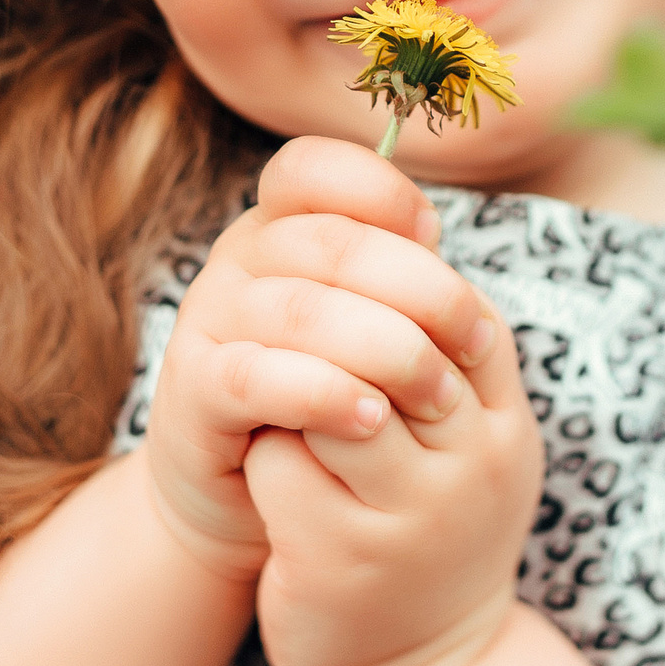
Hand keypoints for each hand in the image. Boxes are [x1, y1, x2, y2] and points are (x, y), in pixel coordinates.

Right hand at [142, 136, 508, 590]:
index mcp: (281, 224)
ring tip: (438, 394)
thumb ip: (396, 277)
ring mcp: (208, 319)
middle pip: (330, 243)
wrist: (251, 497)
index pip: (315, 168)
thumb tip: (434, 239)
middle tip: (473, 343)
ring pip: (299, 310)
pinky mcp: (191, 390)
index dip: (382, 191)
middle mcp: (238, 258)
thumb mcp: (368, 326)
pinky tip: (371, 420)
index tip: (436, 236)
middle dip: (419, 289)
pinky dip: (320, 394)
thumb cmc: (330, 399)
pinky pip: (252, 377)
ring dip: (384, 349)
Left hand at [239, 156, 546, 665]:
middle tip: (286, 321)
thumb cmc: (422, 516)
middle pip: (395, 341)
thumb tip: (399, 208)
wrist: (420, 661)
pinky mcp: (348, 561)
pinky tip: (271, 476)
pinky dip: (264, 459)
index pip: (458, 306)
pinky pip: (282, 467)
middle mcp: (475, 462)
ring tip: (282, 402)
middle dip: (327, 320)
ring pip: (330, 397)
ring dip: (291, 389)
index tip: (334, 269)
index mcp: (501, 418)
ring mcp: (416, 516)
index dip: (391, 273)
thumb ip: (437, 338)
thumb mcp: (458, 430)